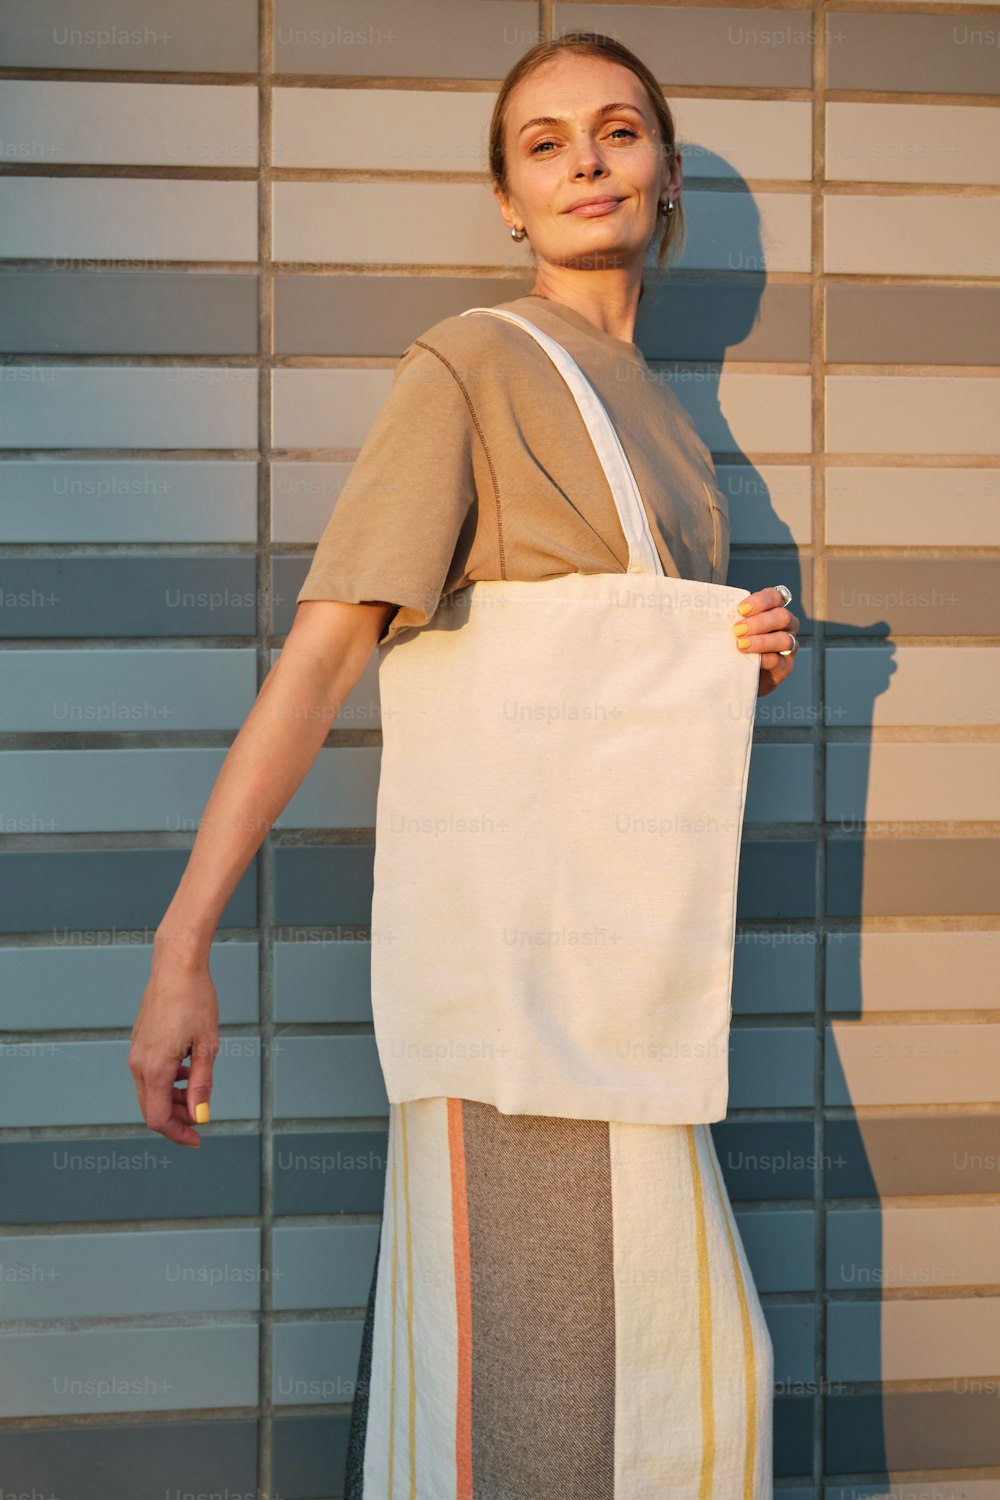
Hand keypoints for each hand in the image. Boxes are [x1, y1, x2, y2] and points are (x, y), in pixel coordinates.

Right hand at [129, 940, 219, 1148]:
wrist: (176, 966)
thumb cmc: (196, 1000)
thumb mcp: (208, 1045)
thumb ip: (203, 1084)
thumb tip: (200, 1116)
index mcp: (155, 1068)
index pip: (158, 1118)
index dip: (178, 1133)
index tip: (198, 1138)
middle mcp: (139, 1064)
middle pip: (152, 1109)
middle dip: (177, 1119)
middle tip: (202, 1118)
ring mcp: (136, 1052)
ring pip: (150, 1092)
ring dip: (173, 1100)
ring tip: (199, 1092)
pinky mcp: (139, 1042)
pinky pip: (149, 1074)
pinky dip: (167, 1082)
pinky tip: (188, 1071)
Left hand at [732, 585, 799, 698]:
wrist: (733, 676)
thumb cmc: (731, 646)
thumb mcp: (728, 628)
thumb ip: (727, 617)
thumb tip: (706, 608)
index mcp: (773, 610)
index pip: (776, 596)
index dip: (761, 600)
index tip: (741, 609)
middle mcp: (785, 627)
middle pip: (782, 617)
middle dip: (759, 622)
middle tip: (737, 630)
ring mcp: (787, 648)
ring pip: (784, 639)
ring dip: (762, 641)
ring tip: (741, 645)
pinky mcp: (785, 667)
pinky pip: (780, 661)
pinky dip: (765, 659)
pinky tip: (751, 660)